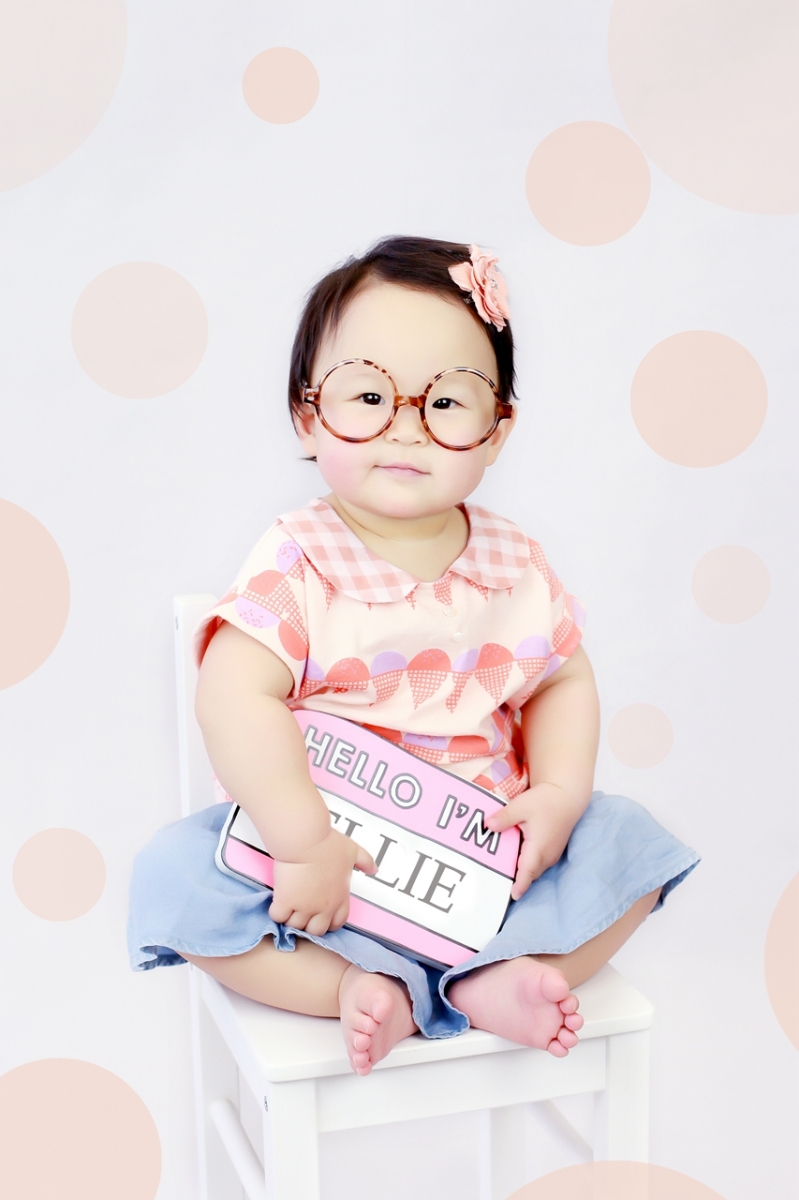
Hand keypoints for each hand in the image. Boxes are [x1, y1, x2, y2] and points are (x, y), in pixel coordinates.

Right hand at [268, 828, 375, 935]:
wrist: (306, 840)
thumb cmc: (327, 844)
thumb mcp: (353, 851)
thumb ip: (365, 861)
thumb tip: (374, 869)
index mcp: (339, 897)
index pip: (338, 922)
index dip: (330, 922)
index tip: (322, 916)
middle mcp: (323, 906)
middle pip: (316, 930)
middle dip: (309, 924)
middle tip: (302, 913)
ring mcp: (303, 906)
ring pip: (296, 926)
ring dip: (291, 918)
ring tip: (288, 907)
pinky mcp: (285, 901)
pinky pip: (278, 917)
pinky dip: (276, 912)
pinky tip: (277, 902)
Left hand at [485, 783, 584, 900]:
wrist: (567, 796)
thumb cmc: (546, 801)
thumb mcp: (521, 805)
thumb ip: (504, 817)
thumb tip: (487, 826)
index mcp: (539, 847)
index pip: (528, 872)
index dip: (520, 885)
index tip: (513, 896)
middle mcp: (547, 855)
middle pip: (529, 874)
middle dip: (516, 880)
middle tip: (496, 881)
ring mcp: (551, 854)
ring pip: (534, 870)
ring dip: (521, 872)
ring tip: (502, 871)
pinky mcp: (552, 850)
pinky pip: (538, 863)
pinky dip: (527, 865)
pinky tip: (514, 857)